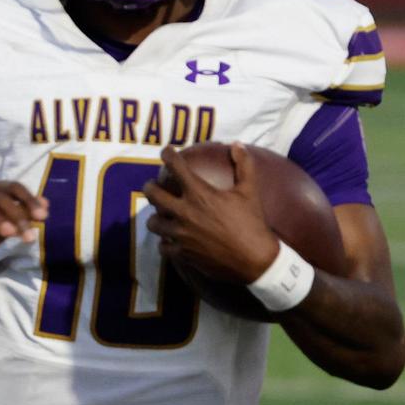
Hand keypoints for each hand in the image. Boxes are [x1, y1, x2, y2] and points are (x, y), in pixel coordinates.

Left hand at [142, 143, 279, 284]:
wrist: (255, 261)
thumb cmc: (253, 223)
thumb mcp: (250, 192)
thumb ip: (244, 165)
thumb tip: (237, 144)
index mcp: (199, 194)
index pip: (176, 167)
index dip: (167, 155)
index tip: (166, 152)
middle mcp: (184, 212)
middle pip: (152, 194)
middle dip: (149, 186)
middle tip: (152, 185)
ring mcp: (181, 234)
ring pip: (153, 223)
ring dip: (155, 217)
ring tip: (160, 215)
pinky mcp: (182, 253)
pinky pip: (163, 247)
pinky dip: (164, 243)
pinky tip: (168, 241)